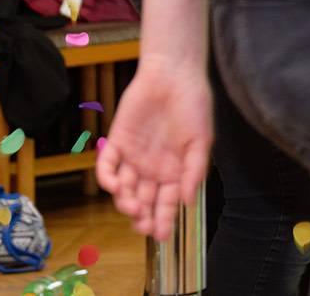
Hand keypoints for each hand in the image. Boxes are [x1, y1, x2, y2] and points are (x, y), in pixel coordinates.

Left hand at [96, 59, 212, 240]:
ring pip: (125, 189)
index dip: (163, 220)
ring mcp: (133, 157)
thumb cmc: (193, 104)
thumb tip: (187, 200)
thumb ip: (194, 171)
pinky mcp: (117, 143)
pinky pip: (107, 167)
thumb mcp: (201, 140)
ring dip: (126, 201)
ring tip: (132, 206)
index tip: (161, 235)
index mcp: (175, 171)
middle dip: (142, 217)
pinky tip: (115, 184)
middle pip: (143, 201)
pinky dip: (108, 178)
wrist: (173, 73)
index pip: (166, 203)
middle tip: (143, 224)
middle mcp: (153, 168)